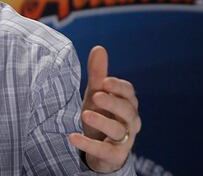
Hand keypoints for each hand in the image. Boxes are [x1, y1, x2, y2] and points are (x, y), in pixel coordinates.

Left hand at [68, 46, 140, 172]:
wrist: (99, 148)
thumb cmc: (101, 115)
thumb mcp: (97, 94)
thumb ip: (98, 74)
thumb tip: (99, 48)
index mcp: (128, 104)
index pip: (130, 92)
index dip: (118, 86)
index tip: (104, 81)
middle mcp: (130, 121)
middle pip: (128, 110)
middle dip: (113, 102)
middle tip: (97, 96)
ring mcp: (124, 140)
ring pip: (119, 130)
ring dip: (102, 122)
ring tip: (85, 114)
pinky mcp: (114, 156)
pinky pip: (105, 150)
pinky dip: (88, 144)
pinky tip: (72, 137)